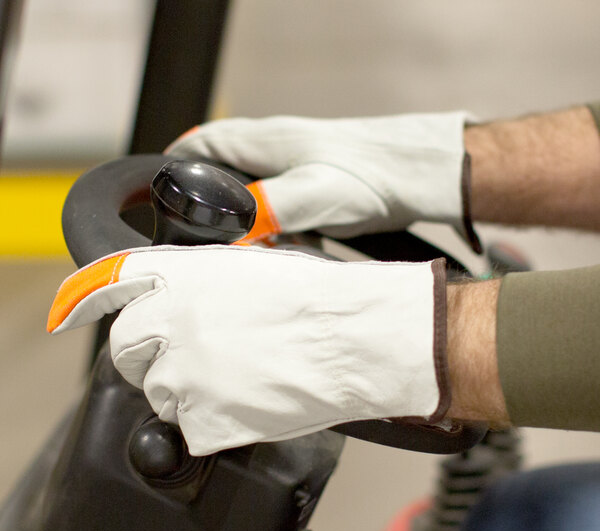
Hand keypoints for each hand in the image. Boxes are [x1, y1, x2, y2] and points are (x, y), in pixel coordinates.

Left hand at [48, 245, 448, 455]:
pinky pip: (191, 430)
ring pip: (159, 395)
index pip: (110, 284)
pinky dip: (215, 424)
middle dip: (147, 358)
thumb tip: (184, 301)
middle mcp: (168, 321)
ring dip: (188, 393)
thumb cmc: (319, 299)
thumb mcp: (252, 270)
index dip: (87, 298)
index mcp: (181, 277)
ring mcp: (180, 373)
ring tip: (237, 382)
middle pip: (125, 351)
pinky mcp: (200, 420)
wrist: (350, 338)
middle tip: (186, 362)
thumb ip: (203, 283)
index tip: (72, 310)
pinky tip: (250, 405)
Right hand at [166, 113, 478, 246]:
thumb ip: (266, 210)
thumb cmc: (366, 175)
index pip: (202, 144)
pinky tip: (278, 246)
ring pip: (249, 191)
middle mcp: (272, 150)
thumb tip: (229, 233)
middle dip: (207, 199)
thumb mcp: (311, 193)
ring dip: (240, 217)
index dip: (177, 165)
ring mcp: (292, 166)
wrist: (412, 175)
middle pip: (221, 170)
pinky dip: (270, 225)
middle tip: (200, 233)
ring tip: (238, 248)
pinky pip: (277, 205)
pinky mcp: (311, 185)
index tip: (162, 194)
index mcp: (262, 142)